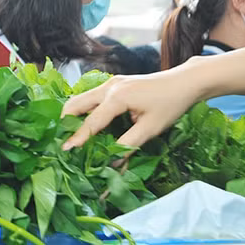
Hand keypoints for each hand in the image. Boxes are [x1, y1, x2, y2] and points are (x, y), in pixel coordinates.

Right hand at [61, 72, 199, 149]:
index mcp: (118, 97)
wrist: (185, 82)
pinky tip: (84, 122)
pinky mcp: (114, 83)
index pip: (92, 121)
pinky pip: (91, 96)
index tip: (64, 150)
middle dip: (64, 121)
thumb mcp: (151, 129)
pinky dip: (83, 109)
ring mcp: (110, 82)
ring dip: (72, 115)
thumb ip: (128, 145)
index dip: (78, 137)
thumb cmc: (171, 104)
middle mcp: (109, 87)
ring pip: (81, 98)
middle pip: (76, 103)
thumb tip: (111, 163)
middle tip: (59, 139)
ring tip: (67, 133)